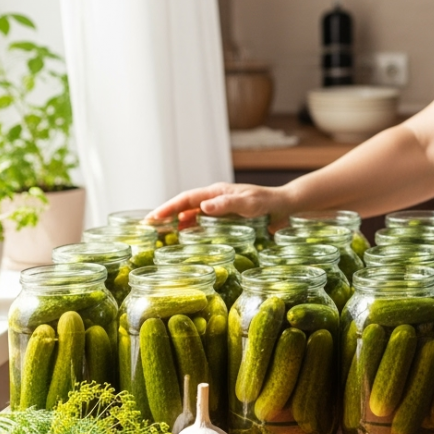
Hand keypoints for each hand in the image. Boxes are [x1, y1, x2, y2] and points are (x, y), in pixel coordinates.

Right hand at [148, 182, 293, 226]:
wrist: (286, 206)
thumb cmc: (270, 202)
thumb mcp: (249, 203)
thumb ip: (228, 204)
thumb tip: (202, 207)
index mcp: (217, 192)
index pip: (186, 199)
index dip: (168, 208)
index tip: (152, 218)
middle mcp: (215, 200)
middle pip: (184, 206)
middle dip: (165, 215)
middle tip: (146, 229)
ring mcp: (220, 209)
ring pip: (192, 216)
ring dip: (176, 224)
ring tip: (158, 236)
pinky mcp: (226, 220)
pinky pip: (203, 224)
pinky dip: (191, 231)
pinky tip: (185, 240)